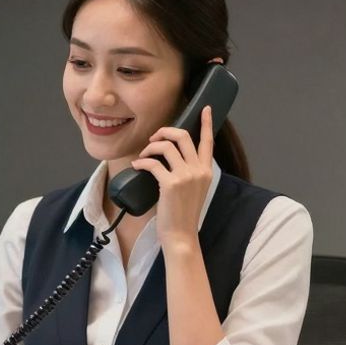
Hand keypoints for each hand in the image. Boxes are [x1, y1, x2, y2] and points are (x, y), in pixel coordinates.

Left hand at [130, 105, 214, 250]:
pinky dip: (142, 162)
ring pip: (166, 146)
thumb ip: (190, 172)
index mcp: (206, 171)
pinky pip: (153, 163)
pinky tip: (137, 166)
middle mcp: (199, 170)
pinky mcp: (171, 184)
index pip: (209, 141)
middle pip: (183, 136)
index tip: (205, 109)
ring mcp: (186, 176)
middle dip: (165, 131)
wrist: (181, 235)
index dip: (206, 123)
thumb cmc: (183, 214)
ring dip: (151, 146)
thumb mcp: (194, 189)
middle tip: (154, 138)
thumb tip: (171, 155)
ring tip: (144, 155)